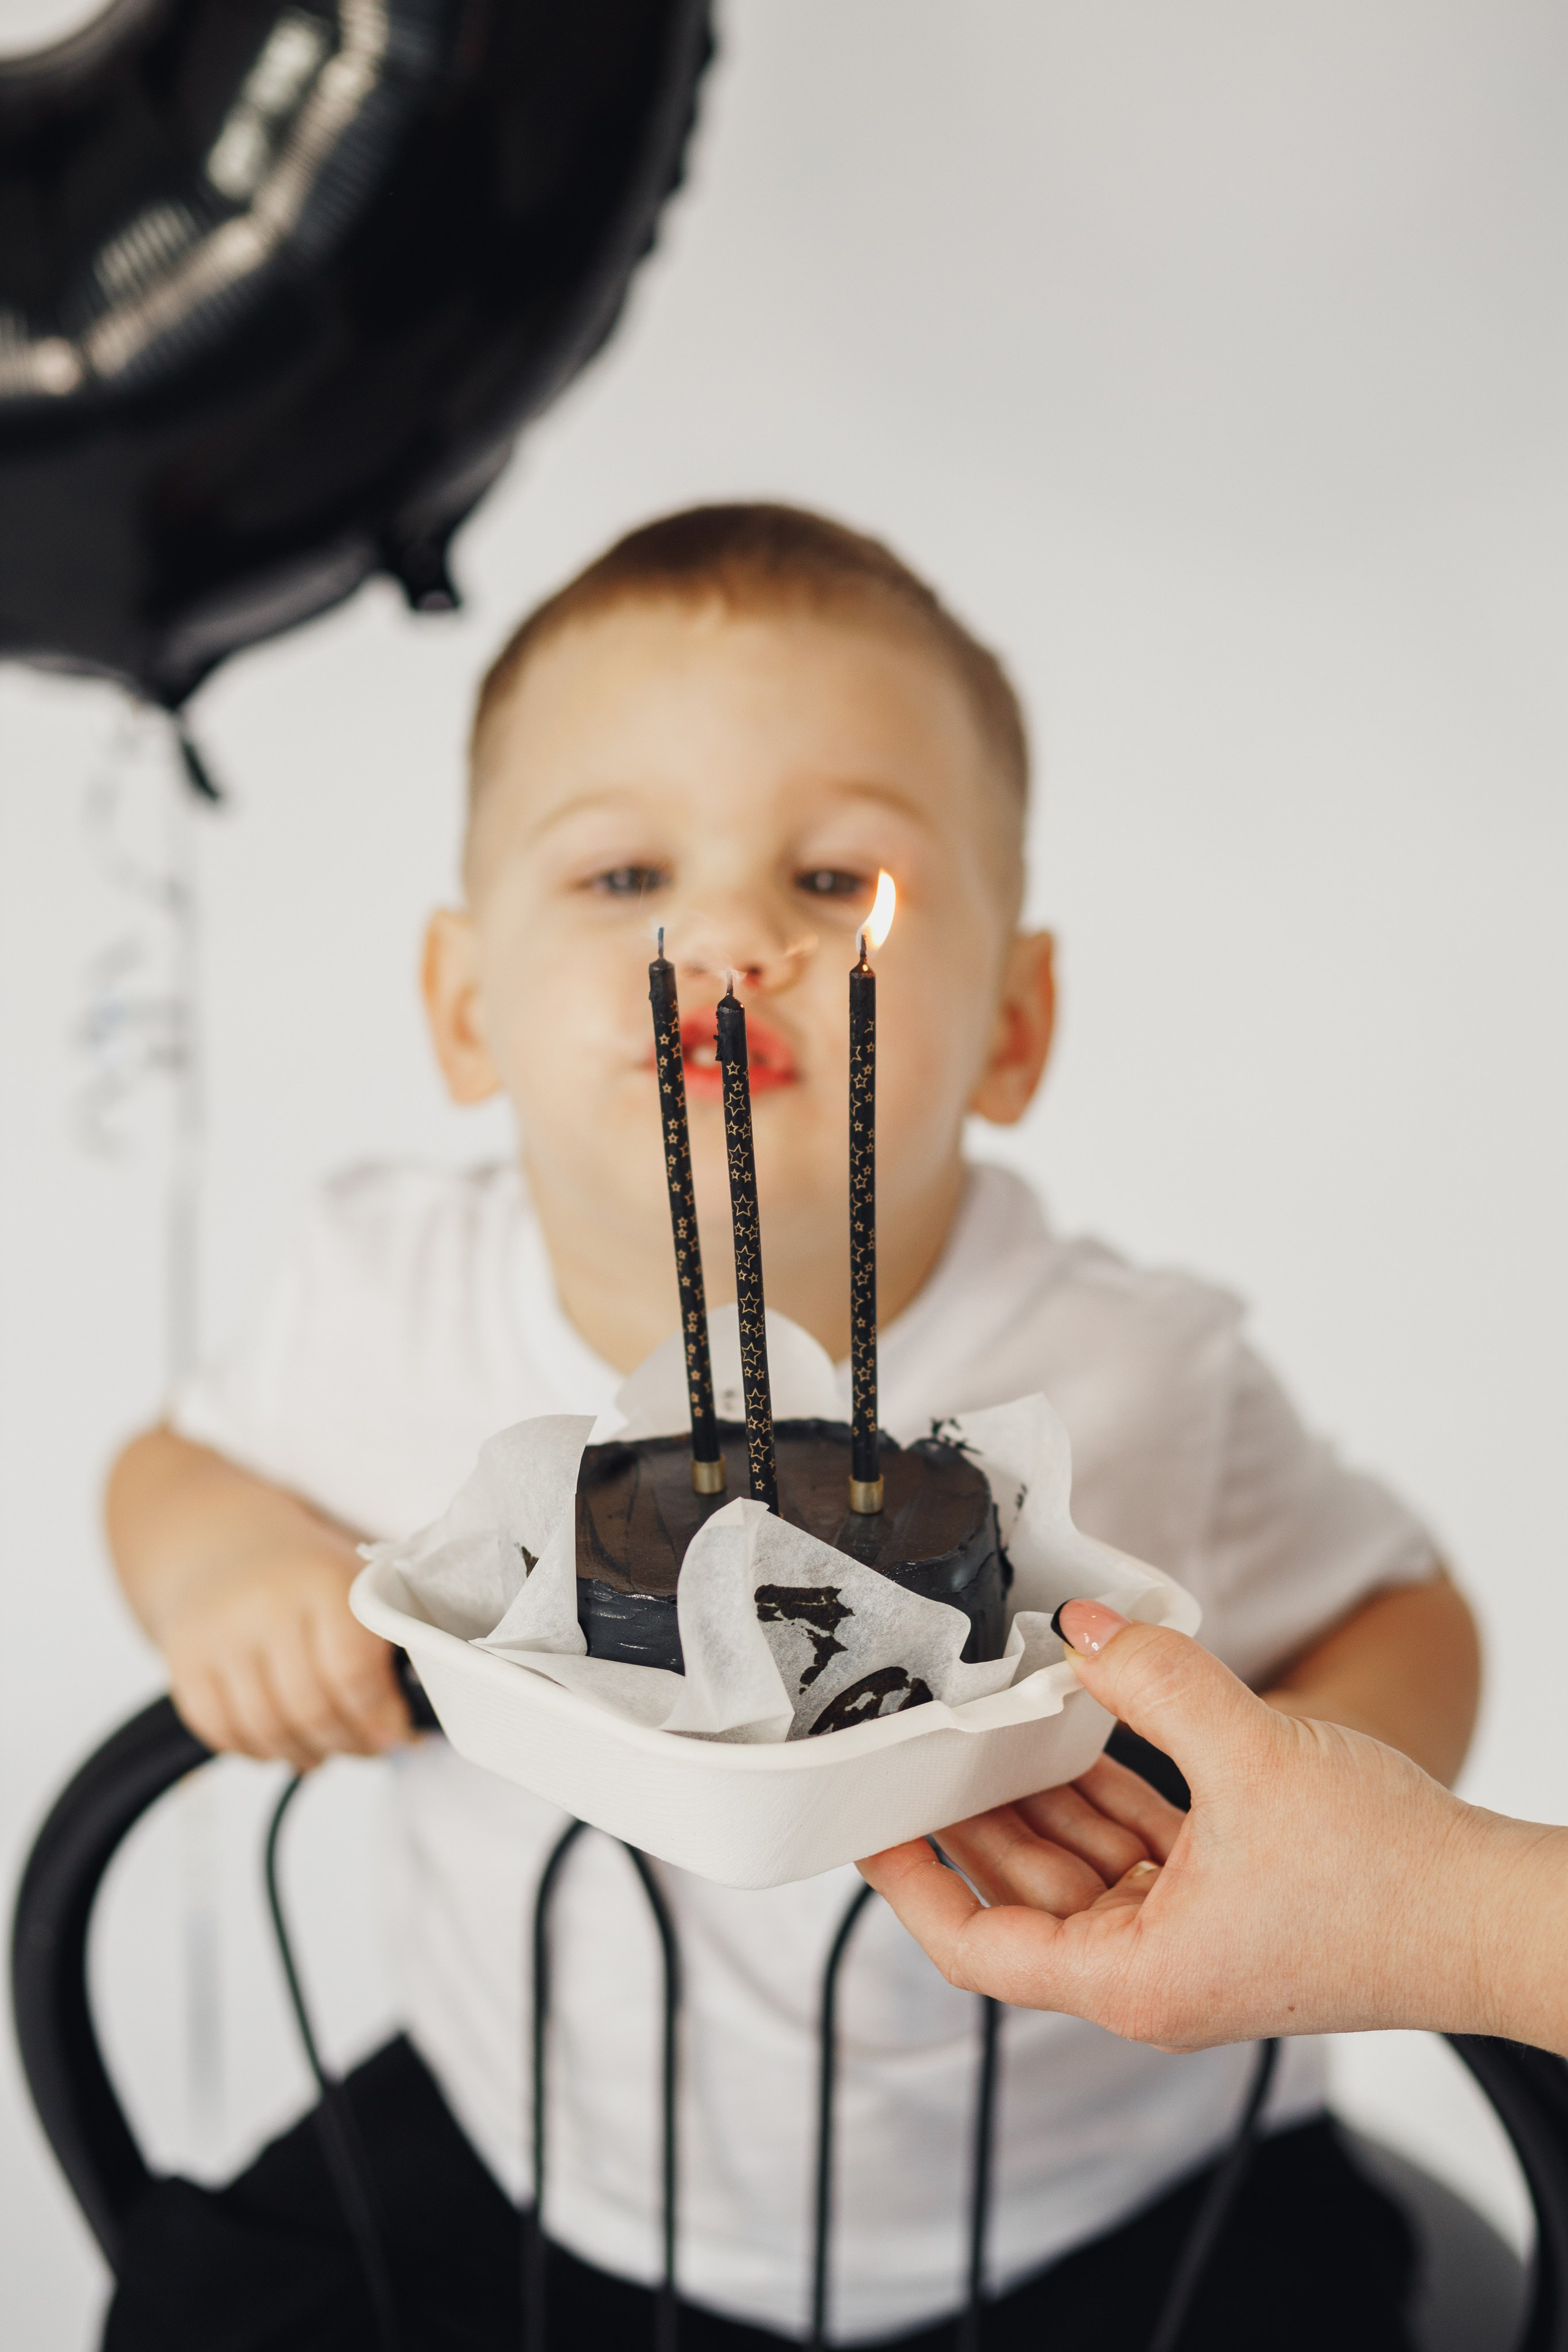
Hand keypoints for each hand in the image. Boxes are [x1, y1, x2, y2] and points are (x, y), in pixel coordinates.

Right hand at [156, 1536, 409, 1770]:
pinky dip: (257, 1751)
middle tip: (371, 1748)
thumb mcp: (353, 1580)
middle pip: (309, 1708)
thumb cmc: (302, 1570)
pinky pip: (221, 1731)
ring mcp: (217, 1636)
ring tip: (328, 1750)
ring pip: (266, 1729)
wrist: (214, 1540)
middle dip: (349, 1743)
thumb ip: (387, 1636)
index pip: (352, 1669)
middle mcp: (264, 1605)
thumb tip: (416, 1718)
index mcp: (321, 1580)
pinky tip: (282, 1744)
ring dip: (306, 1754)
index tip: (398, 1734)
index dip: (379, 1716)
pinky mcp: (182, 1663)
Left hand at [860, 1603, 1519, 2050]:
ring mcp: (1190, 1940)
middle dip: (970, 1817)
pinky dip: (1104, 1793)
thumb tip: (1085, 1625)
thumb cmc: (1389, 1878)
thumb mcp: (1253, 1755)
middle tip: (912, 1746)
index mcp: (1134, 1980)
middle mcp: (1150, 1973)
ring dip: (1037, 1795)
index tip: (864, 1827)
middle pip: (1022, 1894)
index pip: (976, 1945)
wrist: (1494, 1913)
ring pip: (1079, 1864)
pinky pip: (1137, 1847)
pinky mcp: (1229, 1904)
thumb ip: (1155, 1681)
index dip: (908, 1883)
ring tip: (981, 1723)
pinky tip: (1076, 1730)